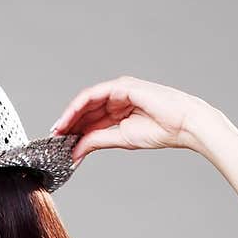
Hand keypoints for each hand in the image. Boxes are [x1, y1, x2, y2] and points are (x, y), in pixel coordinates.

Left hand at [50, 75, 209, 163]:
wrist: (183, 124)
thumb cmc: (161, 130)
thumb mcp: (121, 139)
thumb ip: (97, 141)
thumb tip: (76, 150)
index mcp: (120, 109)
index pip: (91, 120)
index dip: (75, 132)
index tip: (61, 146)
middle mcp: (117, 97)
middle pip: (86, 110)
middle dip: (69, 125)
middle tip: (54, 140)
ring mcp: (119, 90)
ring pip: (86, 102)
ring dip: (69, 117)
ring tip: (57, 132)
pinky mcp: (121, 86)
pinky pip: (93, 95)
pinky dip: (78, 108)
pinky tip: (67, 121)